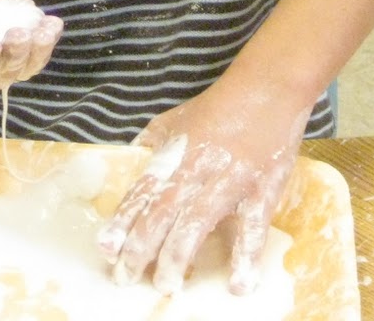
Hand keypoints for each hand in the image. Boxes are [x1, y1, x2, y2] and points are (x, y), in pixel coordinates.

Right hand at [0, 0, 62, 100]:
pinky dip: (49, 37)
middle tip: (15, 35)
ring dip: (38, 52)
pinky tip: (53, 23)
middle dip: (13, 56)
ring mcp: (7, 49)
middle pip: (4, 73)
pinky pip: (41, 43)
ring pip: (26, 64)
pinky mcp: (25, 29)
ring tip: (42, 33)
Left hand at [97, 82, 310, 295]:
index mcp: (174, 157)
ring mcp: (228, 183)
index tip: (106, 249)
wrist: (267, 88)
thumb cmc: (221, 105)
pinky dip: (245, 258)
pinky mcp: (261, 191)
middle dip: (140, 250)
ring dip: (177, 258)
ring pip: (195, 226)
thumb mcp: (177, 118)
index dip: (122, 224)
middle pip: (159, 216)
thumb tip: (134, 154)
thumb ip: (154, 140)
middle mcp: (195, 172)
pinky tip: (237, 284)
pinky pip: (251, 229)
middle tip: (126, 278)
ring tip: (167, 285)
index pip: (140, 196)